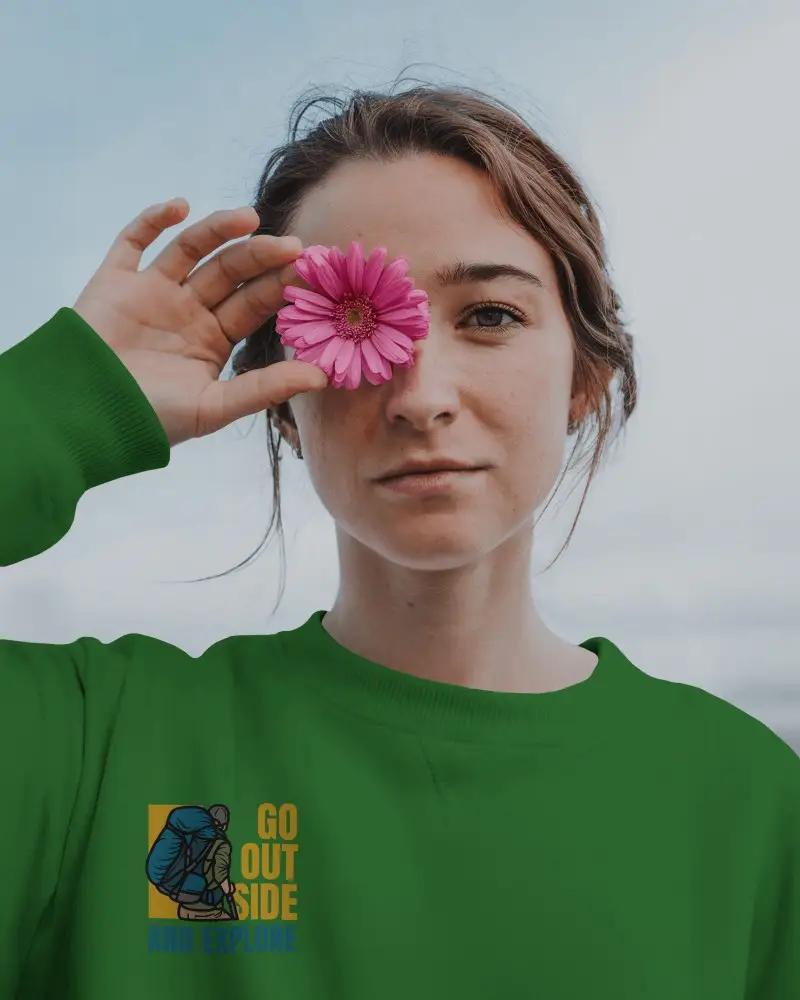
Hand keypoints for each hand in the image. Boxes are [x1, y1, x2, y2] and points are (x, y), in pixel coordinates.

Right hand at [73, 198, 327, 445]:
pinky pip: (134, 240)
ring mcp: (152, 292)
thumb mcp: (216, 407)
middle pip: (231, 272)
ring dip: (220, 230)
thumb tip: (322, 377)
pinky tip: (180, 206)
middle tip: (294, 246)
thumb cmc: (151, 420)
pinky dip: (153, 219)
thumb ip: (266, 388)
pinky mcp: (116, 279)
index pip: (254, 304)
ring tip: (250, 219)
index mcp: (214, 339)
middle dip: (262, 258)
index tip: (311, 272)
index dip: (280, 287)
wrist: (84, 416)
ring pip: (192, 249)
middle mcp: (188, 310)